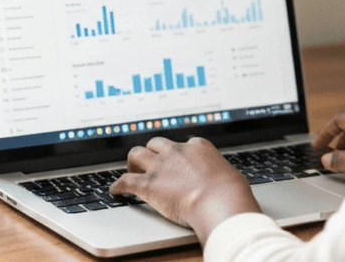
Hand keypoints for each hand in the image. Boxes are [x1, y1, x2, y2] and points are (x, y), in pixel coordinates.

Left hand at [110, 137, 260, 244]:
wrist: (218, 200)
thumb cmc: (229, 190)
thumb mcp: (228, 174)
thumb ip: (218, 173)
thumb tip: (223, 181)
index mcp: (197, 147)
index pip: (183, 144)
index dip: (178, 153)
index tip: (176, 160)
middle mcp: (176, 152)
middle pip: (155, 143)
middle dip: (151, 151)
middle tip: (149, 162)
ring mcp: (160, 166)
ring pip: (136, 154)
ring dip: (132, 162)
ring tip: (131, 170)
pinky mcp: (148, 184)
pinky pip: (126, 180)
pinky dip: (118, 185)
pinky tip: (115, 190)